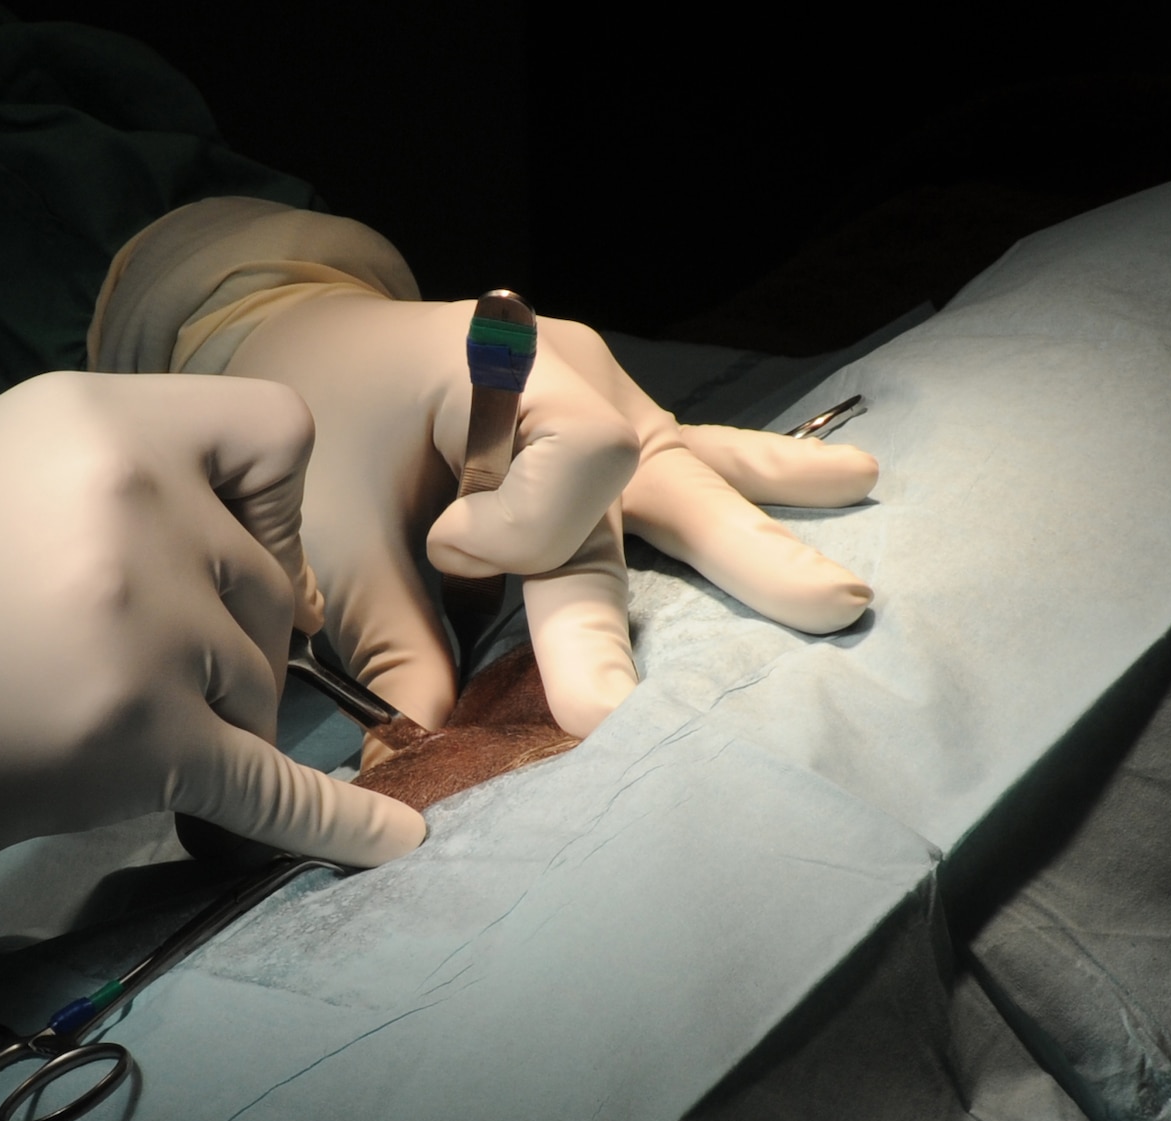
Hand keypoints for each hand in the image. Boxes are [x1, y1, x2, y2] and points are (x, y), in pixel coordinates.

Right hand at [0, 371, 423, 889]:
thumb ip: (107, 479)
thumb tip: (209, 537)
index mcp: (101, 421)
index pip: (271, 432)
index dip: (268, 500)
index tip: (226, 549)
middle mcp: (147, 505)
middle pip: (268, 585)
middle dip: (223, 633)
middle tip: (127, 667)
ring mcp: (158, 625)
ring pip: (262, 683)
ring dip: (211, 716)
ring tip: (107, 728)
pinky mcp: (152, 740)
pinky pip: (278, 789)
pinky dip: (340, 827)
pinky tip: (396, 842)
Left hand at [223, 296, 876, 740]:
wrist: (320, 340)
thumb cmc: (325, 412)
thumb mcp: (329, 516)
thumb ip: (386, 622)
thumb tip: (435, 731)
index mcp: (507, 367)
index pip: (579, 463)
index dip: (526, 529)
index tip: (449, 547)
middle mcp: (576, 378)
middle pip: (663, 479)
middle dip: (738, 558)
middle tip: (824, 610)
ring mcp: (607, 402)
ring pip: (696, 476)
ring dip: (769, 533)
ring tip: (849, 590)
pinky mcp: (612, 436)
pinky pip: (693, 463)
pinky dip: (762, 482)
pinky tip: (849, 481)